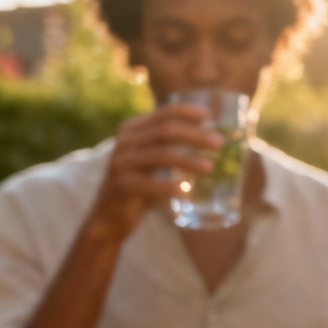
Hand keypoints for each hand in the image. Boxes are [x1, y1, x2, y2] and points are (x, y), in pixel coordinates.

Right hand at [85, 104, 217, 241]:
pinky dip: (169, 186)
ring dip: (188, 160)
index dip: (188, 112)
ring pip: (161, 155)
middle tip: (219, 144)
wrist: (109, 215)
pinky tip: (186, 190)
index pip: (164, 113)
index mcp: (133, 129)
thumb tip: (211, 139)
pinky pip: (149, 184)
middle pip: (166, 131)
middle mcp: (126, 141)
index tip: (210, 118)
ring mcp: (122, 162)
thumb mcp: (151, 160)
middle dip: (196, 135)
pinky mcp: (122, 185)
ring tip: (210, 168)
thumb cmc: (139, 186)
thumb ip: (170, 146)